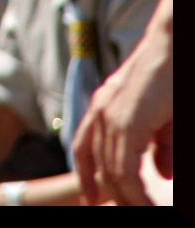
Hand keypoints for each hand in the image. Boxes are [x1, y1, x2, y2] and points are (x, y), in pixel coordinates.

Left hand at [72, 3, 172, 204]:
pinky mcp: (125, 123)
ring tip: (146, 209)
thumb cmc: (170, 79)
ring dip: (129, 199)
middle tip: (132, 209)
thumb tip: (160, 173)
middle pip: (99, 166)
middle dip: (114, 194)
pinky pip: (125, 171)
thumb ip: (157, 144)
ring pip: (113, 173)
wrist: (171, 48)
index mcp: (103, 107)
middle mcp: (100, 111)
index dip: (85, 176)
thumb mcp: (162, 118)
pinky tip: (147, 204)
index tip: (90, 199)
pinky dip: (136, 193)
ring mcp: (110, 117)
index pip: (85, 148)